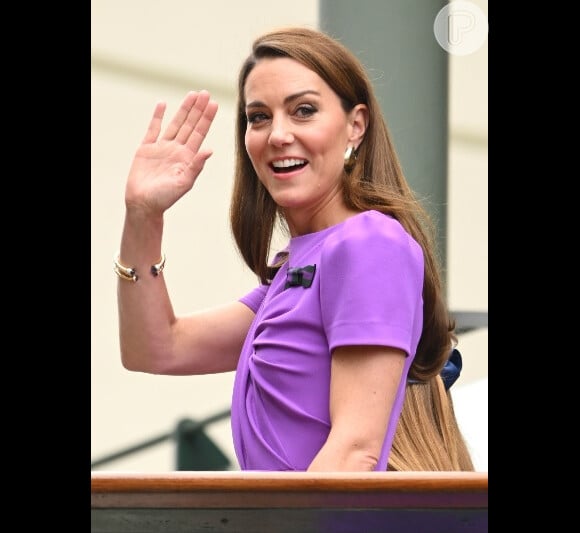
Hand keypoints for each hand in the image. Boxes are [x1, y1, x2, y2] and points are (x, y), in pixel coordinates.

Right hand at [124, 90, 218, 215]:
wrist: (143, 204)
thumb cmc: (165, 198)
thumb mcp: (184, 182)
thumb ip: (196, 165)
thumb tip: (210, 149)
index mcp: (187, 157)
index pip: (199, 133)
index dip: (206, 119)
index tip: (214, 104)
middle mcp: (177, 150)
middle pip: (189, 125)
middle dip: (198, 109)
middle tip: (206, 93)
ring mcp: (162, 148)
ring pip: (175, 124)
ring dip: (183, 110)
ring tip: (192, 95)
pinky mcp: (146, 148)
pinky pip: (153, 129)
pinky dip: (157, 117)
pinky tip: (163, 105)